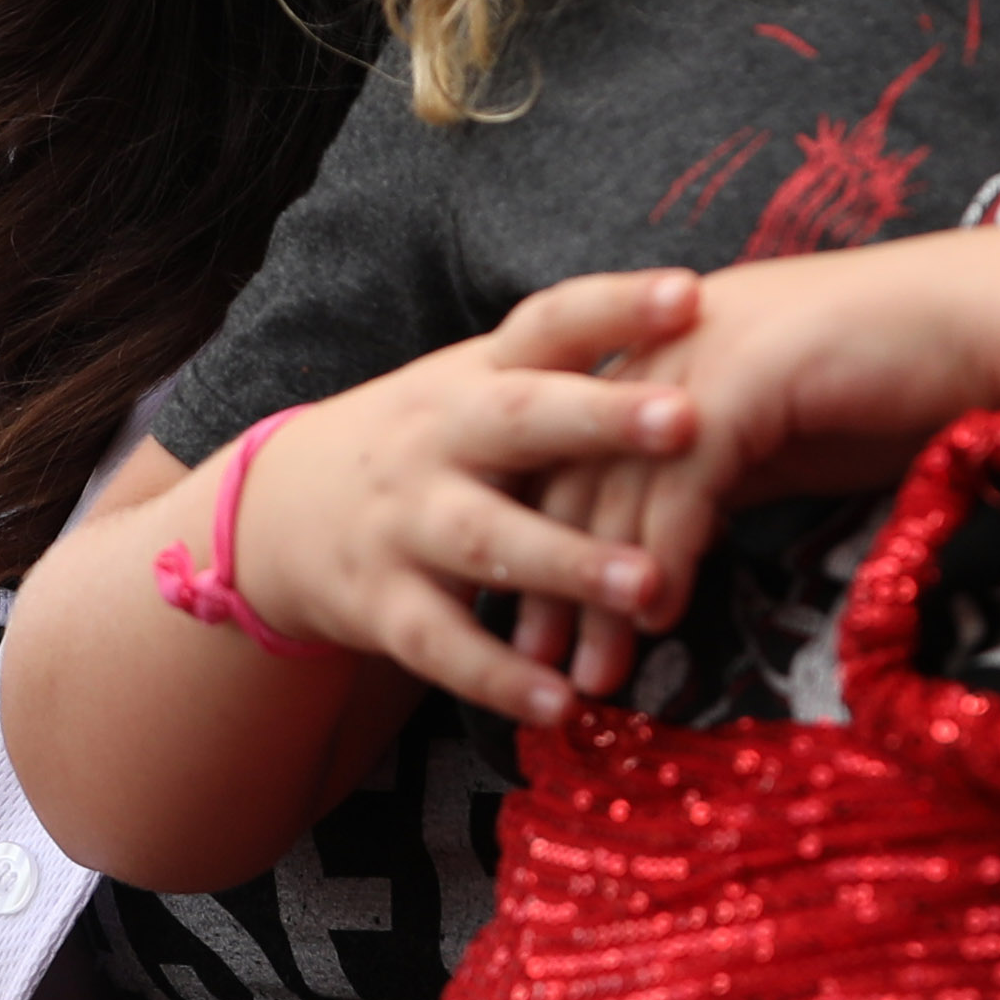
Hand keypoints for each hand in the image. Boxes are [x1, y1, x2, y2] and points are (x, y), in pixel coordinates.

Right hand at [233, 271, 704, 727]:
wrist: (278, 513)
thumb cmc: (429, 447)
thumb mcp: (480, 394)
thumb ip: (578, 386)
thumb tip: (722, 376)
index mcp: (476, 376)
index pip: (547, 325)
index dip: (614, 307)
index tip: (688, 295)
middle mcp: (438, 438)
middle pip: (520, 419)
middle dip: (602, 418)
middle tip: (687, 420)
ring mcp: (405, 521)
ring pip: (489, 539)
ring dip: (568, 563)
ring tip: (647, 585)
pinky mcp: (382, 604)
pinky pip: (443, 645)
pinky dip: (500, 678)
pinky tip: (563, 704)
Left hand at [554, 238, 999, 675]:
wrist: (991, 324)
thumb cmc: (903, 380)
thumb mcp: (783, 434)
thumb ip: (722, 469)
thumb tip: (676, 539)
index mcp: (665, 347)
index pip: (577, 453)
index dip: (550, 538)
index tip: (537, 620)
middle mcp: (666, 342)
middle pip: (575, 473)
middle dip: (549, 576)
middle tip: (535, 662)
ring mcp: (701, 354)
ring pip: (618, 486)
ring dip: (599, 590)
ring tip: (591, 671)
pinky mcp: (745, 379)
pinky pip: (683, 483)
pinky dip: (663, 554)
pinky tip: (657, 618)